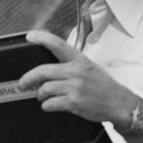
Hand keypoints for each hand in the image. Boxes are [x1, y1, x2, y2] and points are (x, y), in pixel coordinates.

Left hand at [20, 30, 137, 124]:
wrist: (119, 103)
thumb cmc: (102, 85)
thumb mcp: (89, 67)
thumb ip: (70, 63)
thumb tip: (49, 63)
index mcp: (79, 59)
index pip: (58, 44)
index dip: (42, 38)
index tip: (29, 36)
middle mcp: (76, 71)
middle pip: (43, 71)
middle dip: (29, 78)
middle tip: (23, 82)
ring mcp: (75, 87)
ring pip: (45, 89)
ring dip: (40, 94)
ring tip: (43, 96)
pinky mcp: (74, 103)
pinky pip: (50, 103)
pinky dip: (47, 105)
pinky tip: (50, 105)